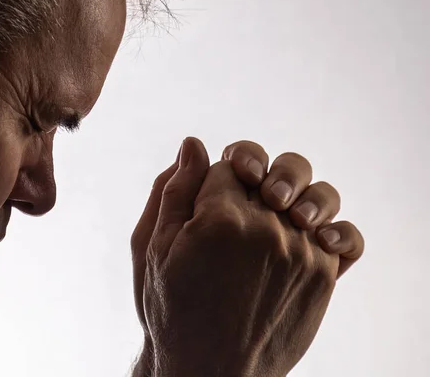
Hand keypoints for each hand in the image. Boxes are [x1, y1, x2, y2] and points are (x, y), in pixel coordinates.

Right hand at [130, 138, 363, 376]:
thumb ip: (173, 191)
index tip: (205, 205)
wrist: (208, 371)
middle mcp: (267, 229)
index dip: (213, 180)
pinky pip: (347, 236)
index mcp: (219, 219)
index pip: (226, 166)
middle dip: (252, 177)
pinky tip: (312, 233)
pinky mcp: (324, 277)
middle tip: (237, 201)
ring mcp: (301, 253)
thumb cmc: (172, 309)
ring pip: (314, 194)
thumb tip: (195, 145)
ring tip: (278, 212)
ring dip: (296, 194)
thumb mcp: (152, 249)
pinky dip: (334, 228)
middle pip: (271, 171)